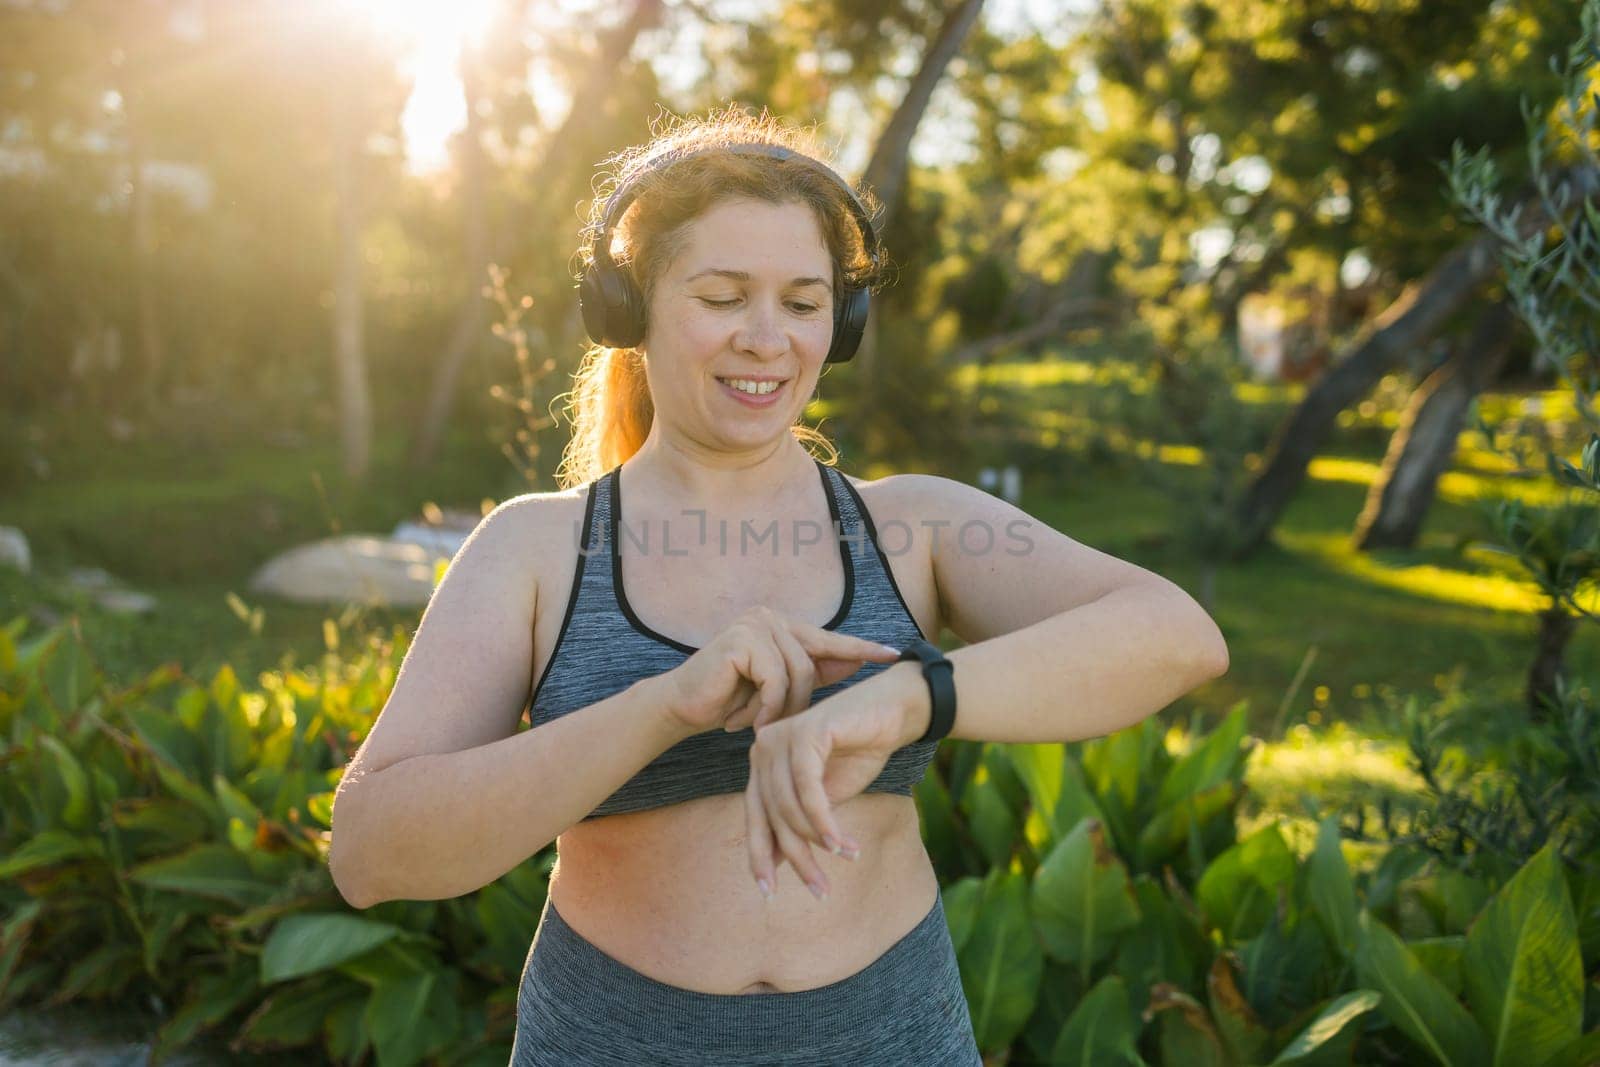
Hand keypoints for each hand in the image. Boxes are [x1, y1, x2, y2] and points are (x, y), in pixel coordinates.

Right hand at [659, 606, 901, 734]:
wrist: (681, 707)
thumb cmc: (727, 700)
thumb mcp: (776, 689)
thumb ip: (812, 673)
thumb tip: (854, 661)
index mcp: (780, 625)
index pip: (830, 638)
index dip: (862, 648)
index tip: (895, 655)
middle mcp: (769, 617)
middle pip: (812, 665)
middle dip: (795, 703)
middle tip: (765, 724)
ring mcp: (755, 624)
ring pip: (796, 675)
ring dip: (777, 709)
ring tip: (752, 721)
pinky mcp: (743, 639)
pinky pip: (775, 681)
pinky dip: (764, 707)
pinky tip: (743, 719)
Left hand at [744, 664, 920, 900]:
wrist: (894, 712)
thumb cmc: (860, 752)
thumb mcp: (826, 798)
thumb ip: (799, 823)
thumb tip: (774, 863)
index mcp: (764, 763)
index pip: (756, 816)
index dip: (760, 856)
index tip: (769, 893)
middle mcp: (764, 748)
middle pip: (771, 816)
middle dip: (796, 858)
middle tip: (820, 890)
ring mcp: (781, 737)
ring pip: (788, 807)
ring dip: (819, 841)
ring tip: (846, 857)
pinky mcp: (805, 732)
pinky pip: (808, 790)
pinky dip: (824, 821)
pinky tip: (842, 843)